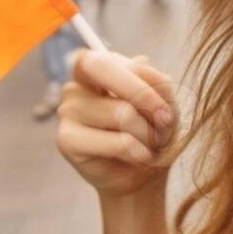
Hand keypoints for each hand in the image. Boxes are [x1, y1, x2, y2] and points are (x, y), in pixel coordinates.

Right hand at [56, 50, 177, 197]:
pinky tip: (139, 157)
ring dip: (149, 133)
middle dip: (143, 95)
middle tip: (164, 122)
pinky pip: (117, 141)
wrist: (145, 176)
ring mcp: (68, 110)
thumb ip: (158, 81)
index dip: (141, 79)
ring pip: (122, 112)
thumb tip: (140, 62)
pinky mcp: (66, 140)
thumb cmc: (153, 133)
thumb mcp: (166, 103)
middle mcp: (77, 85)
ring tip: (151, 144)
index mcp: (98, 69)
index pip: (113, 57)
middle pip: (102, 68)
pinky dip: (138, 151)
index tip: (165, 108)